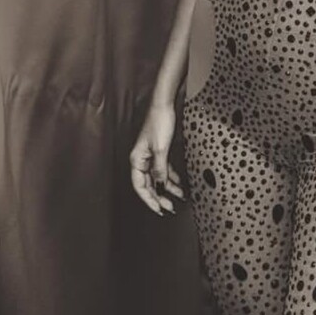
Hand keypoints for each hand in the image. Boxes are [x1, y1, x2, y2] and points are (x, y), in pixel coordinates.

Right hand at [130, 100, 185, 215]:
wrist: (165, 105)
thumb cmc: (159, 123)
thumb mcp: (161, 150)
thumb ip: (160, 170)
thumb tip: (160, 186)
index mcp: (137, 160)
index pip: (140, 186)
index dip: (149, 200)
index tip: (159, 209)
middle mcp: (142, 160)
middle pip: (149, 184)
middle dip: (160, 197)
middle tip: (170, 207)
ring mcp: (151, 156)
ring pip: (158, 178)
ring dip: (168, 188)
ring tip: (179, 197)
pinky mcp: (159, 151)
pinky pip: (164, 169)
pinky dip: (171, 177)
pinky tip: (179, 184)